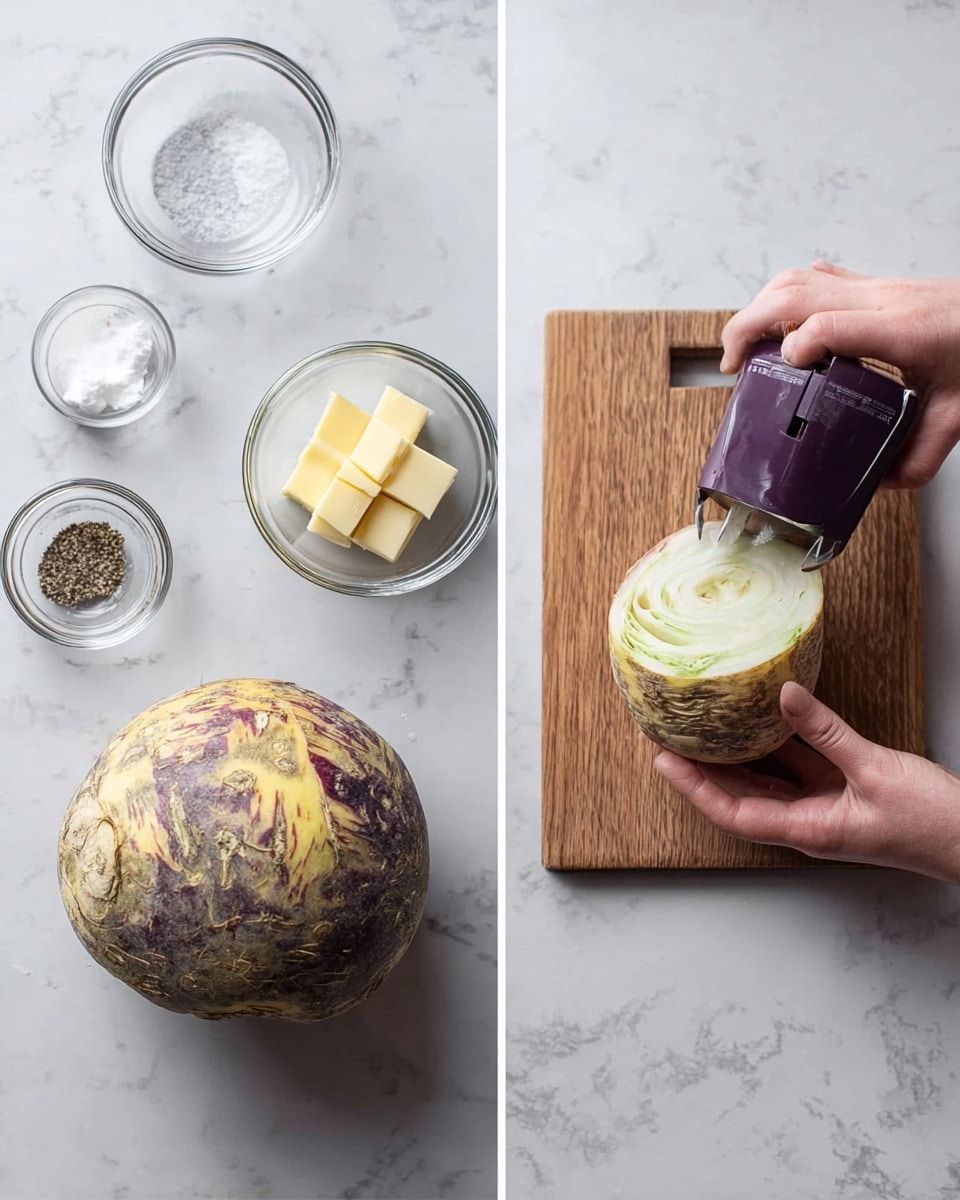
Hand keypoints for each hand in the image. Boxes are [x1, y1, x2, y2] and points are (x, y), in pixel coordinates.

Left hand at [653, 682, 959, 882]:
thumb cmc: (932, 822)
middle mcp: (808, 822)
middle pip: (740, 797)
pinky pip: (797, 769)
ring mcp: (824, 808)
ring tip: (700, 728)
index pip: (733, 813)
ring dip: (733, 758)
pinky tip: (760, 721)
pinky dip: (775, 746)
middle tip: (667, 739)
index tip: (664, 762)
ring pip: (766, 781)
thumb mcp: (873, 769)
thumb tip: (785, 696)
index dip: (695, 788)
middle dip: (701, 771)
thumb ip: (826, 732)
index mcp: (809, 830)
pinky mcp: (842, 793)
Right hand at [719, 261, 959, 487]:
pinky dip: (785, 296)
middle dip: (749, 324)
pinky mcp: (876, 285)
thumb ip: (919, 455)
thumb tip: (879, 483)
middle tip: (731, 363)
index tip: (781, 375)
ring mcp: (877, 288)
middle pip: (797, 292)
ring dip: (760, 306)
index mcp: (903, 331)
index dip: (793, 347)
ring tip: (744, 345)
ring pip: (800, 278)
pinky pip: (818, 277)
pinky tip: (780, 323)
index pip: (829, 324)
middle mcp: (883, 301)